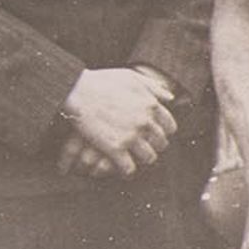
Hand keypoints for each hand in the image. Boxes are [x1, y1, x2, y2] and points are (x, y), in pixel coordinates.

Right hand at [58, 67, 176, 176]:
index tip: (157, 135)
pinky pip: (129, 168)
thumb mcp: (132, 77)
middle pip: (160, 143)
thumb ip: (153, 87)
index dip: (165, 132)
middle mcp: (145, 122)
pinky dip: (127, 170)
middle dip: (155, 147)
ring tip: (136, 159)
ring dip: (143, 159)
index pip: (169, 126)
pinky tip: (123, 168)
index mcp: (151, 106)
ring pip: (148, 157)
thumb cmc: (102, 81)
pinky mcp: (115, 148)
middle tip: (146, 148)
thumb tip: (170, 97)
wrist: (78, 90)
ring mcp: (131, 136)